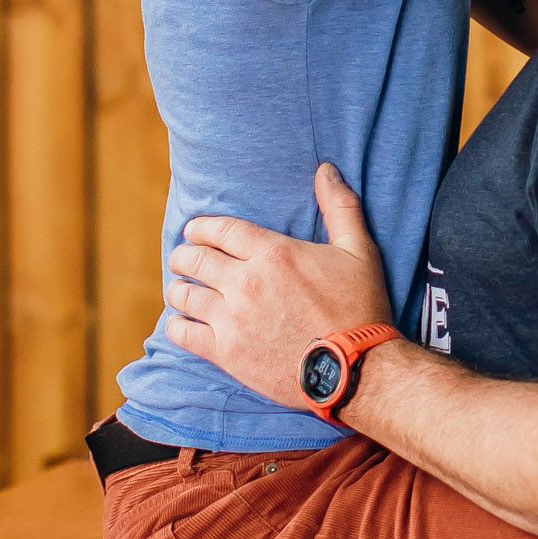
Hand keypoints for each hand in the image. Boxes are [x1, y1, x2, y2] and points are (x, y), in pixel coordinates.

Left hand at [165, 164, 393, 404]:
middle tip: (185, 259)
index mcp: (273, 253)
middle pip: (194, 259)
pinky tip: (184, 322)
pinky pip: (183, 333)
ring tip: (184, 289)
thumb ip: (339, 206)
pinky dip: (178, 324)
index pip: (219, 229)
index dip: (201, 227)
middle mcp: (245, 282)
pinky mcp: (226, 353)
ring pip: (183, 294)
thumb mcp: (359, 250)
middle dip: (184, 255)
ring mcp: (232, 319)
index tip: (194, 230)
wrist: (356, 369)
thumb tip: (326, 169)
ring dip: (180, 288)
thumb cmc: (359, 307)